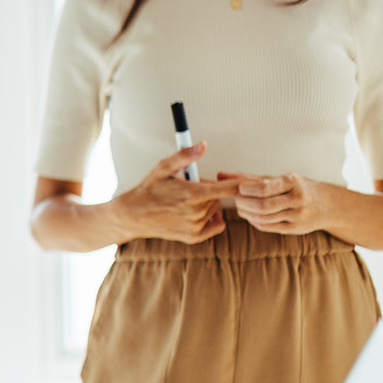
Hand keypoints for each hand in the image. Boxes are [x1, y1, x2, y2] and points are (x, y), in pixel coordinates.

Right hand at [111, 142, 235, 243]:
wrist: (132, 216)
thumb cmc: (148, 190)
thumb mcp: (163, 168)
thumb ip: (185, 156)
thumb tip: (203, 145)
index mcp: (193, 194)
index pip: (229, 189)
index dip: (242, 184)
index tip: (251, 182)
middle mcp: (196, 213)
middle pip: (219, 198)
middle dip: (209, 191)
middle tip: (189, 188)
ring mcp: (195, 227)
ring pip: (215, 210)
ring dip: (206, 204)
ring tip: (185, 201)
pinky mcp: (193, 237)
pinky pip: (215, 225)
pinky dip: (209, 218)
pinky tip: (193, 213)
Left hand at [220, 171, 337, 234]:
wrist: (328, 204)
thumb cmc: (297, 188)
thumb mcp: (278, 178)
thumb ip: (249, 178)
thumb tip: (220, 174)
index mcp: (294, 182)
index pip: (264, 188)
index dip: (246, 190)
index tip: (240, 189)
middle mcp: (298, 199)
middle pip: (262, 205)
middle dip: (244, 203)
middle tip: (237, 199)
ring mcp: (297, 216)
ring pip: (263, 218)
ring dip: (246, 213)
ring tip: (241, 207)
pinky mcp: (295, 229)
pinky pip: (268, 227)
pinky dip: (254, 221)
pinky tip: (250, 215)